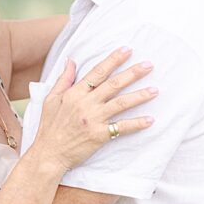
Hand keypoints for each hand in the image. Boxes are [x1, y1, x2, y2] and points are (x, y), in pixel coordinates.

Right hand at [32, 48, 156, 172]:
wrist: (48, 154)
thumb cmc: (49, 127)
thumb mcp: (50, 99)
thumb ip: (63, 79)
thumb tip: (71, 60)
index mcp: (74, 93)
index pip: (97, 72)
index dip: (113, 60)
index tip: (127, 50)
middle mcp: (86, 104)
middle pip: (113, 85)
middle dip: (132, 73)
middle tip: (149, 65)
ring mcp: (94, 119)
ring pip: (121, 104)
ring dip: (140, 96)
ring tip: (155, 90)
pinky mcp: (99, 135)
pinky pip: (122, 128)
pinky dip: (136, 124)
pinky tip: (150, 120)